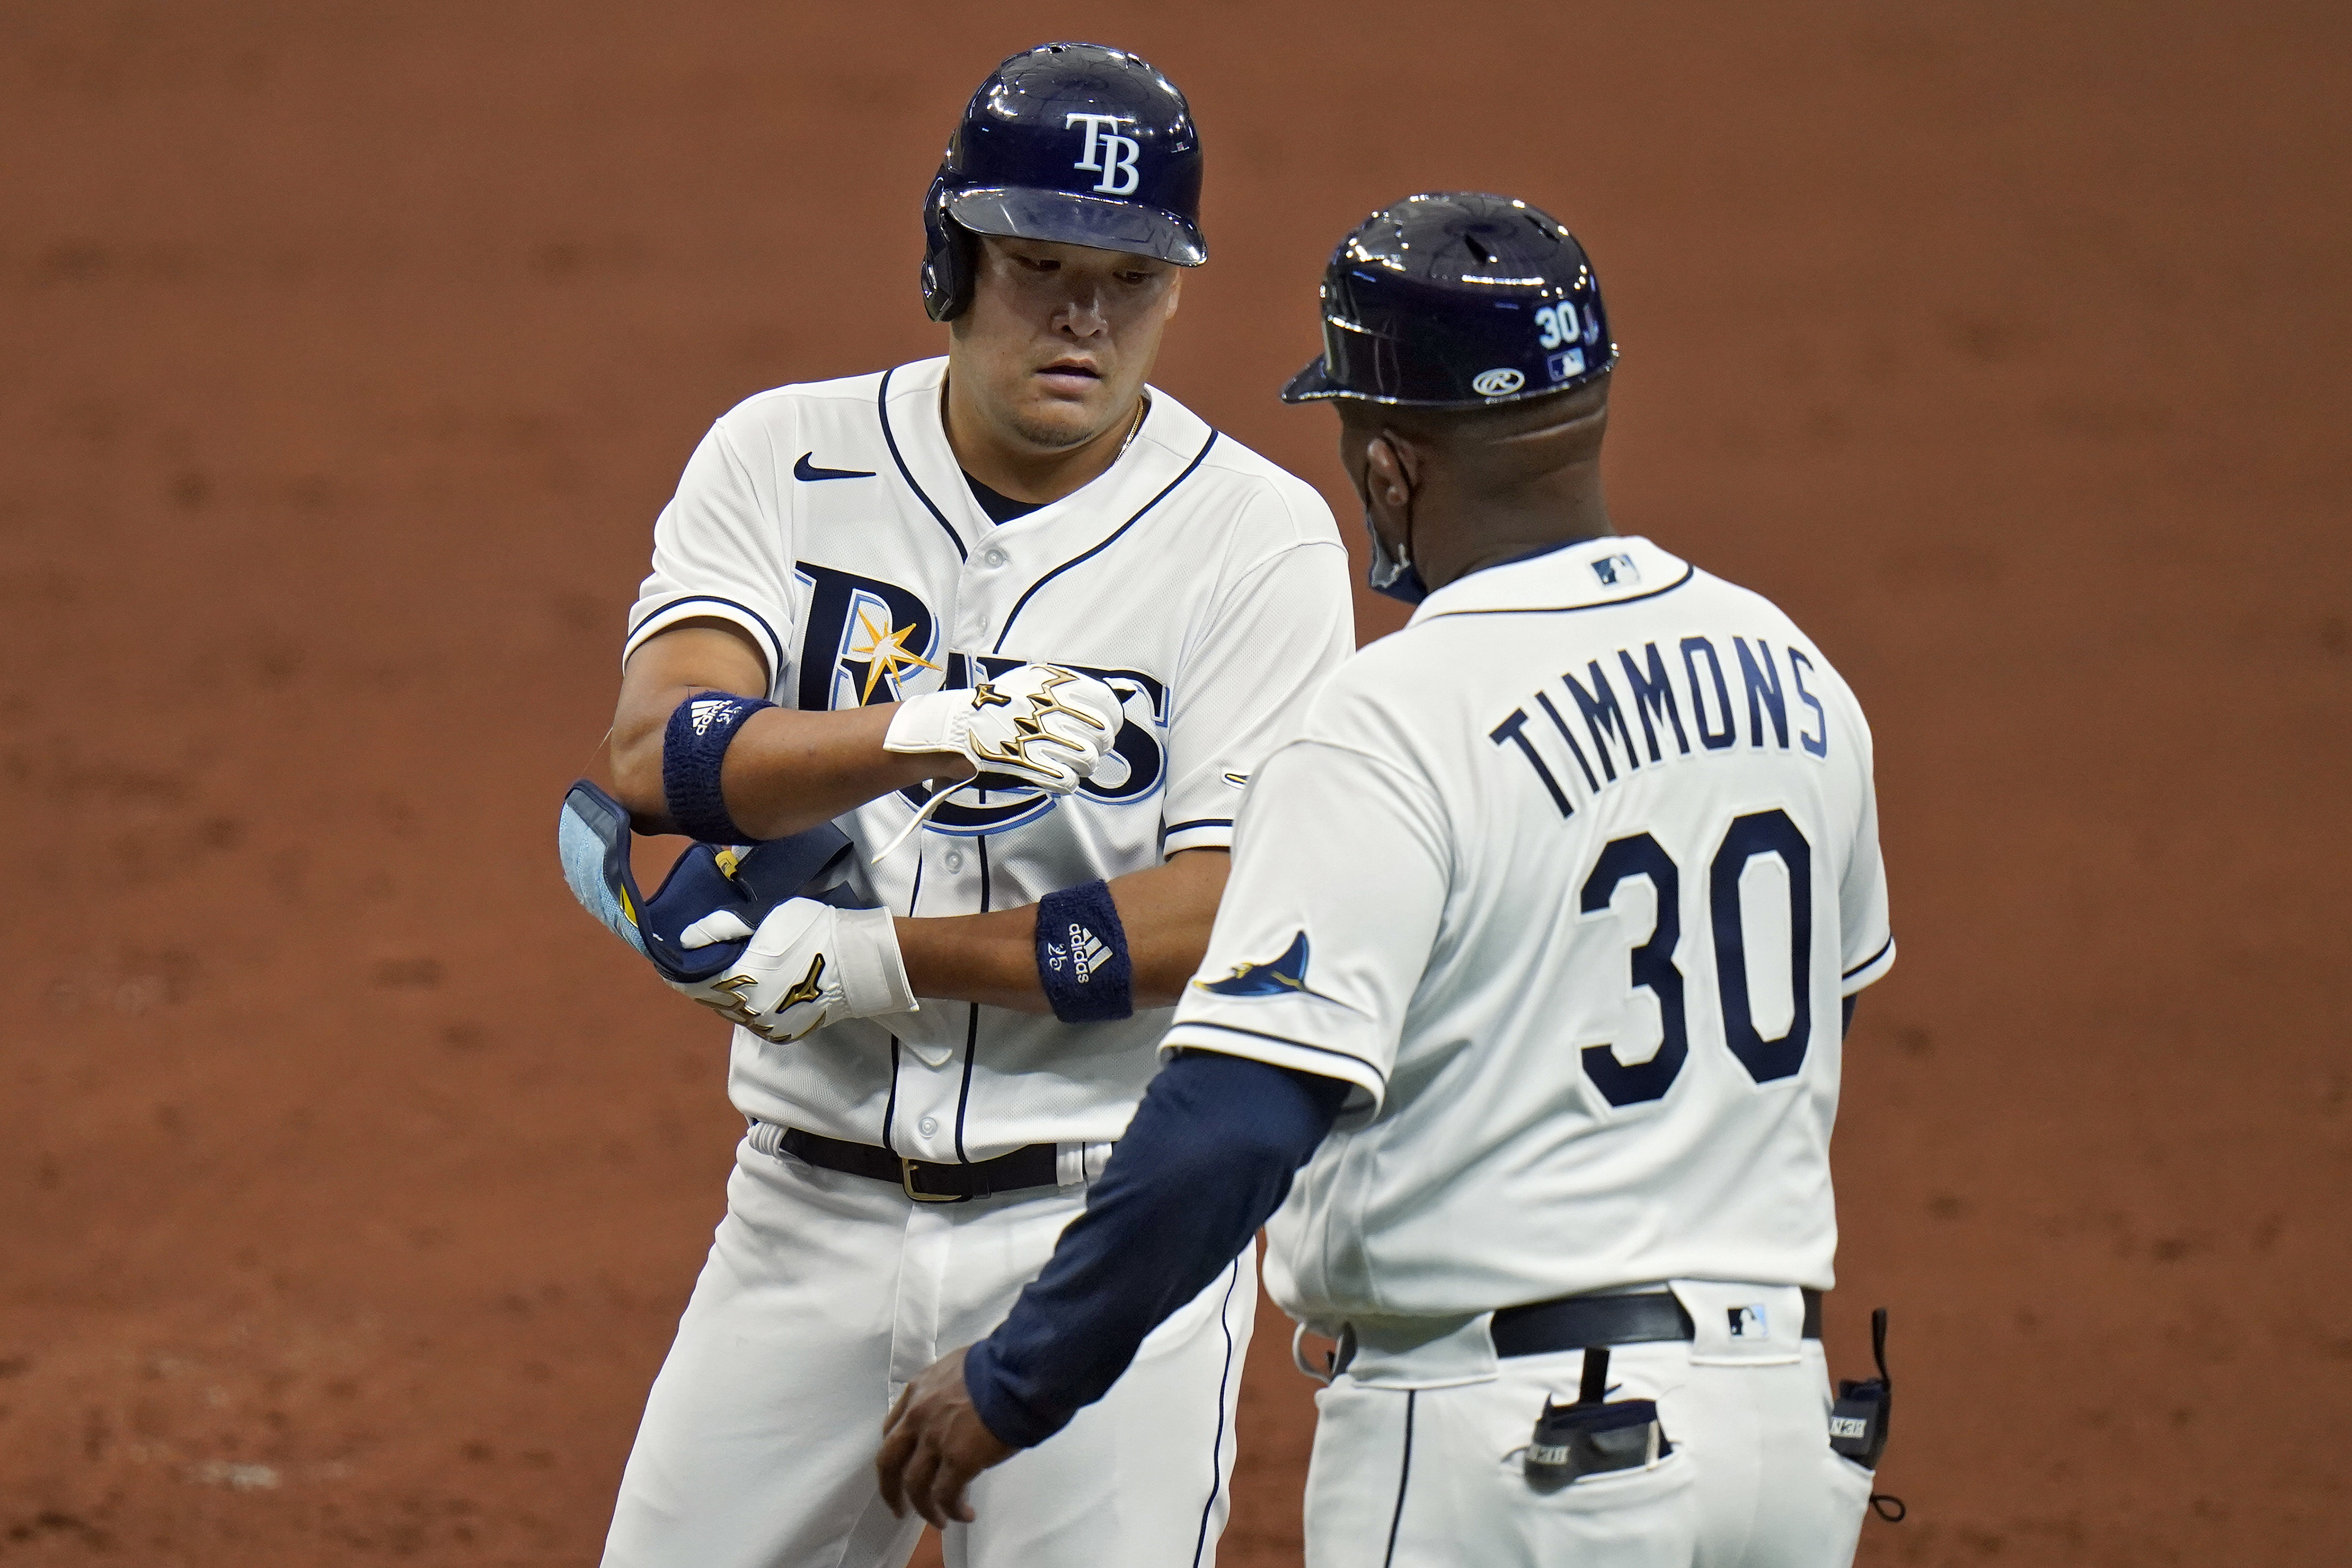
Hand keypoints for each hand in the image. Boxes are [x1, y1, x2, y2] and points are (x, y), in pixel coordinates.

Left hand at [674, 898, 914, 1042]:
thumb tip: (687, 939)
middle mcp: (747, 1012)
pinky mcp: (782, 1034)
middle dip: (701, 980)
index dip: (676, 969)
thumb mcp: (766, 918)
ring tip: (725, 972)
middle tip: (698, 960)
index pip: (690, 980)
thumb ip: (722, 928)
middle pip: (709, 998)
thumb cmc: (812, 932)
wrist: (858, 963)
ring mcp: (766, 1028)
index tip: (668, 958)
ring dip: (724, 994)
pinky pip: (753, 1020)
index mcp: (739, 981)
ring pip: (731, 1012)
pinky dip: (747, 1005)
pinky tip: (753, 988)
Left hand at [875, 1346, 1015, 1527]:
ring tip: (938, 1521)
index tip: (900, 1469)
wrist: (1019, 1374)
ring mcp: (935, 1440)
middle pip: (889, 1461)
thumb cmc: (999, 1366)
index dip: (895, 1454)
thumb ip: (946, 1391)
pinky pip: (945, 1495)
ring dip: (924, 1508)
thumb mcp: (958, 1370)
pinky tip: (964, 1515)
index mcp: (918, 1390)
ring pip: (914, 1485)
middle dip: (890, 1489)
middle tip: (898, 1508)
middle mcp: (918, 1416)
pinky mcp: (957, 1460)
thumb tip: (957, 1411)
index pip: (892, 1428)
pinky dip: (951, 1510)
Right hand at [884, 664, 1123, 794]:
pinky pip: (1068, 781)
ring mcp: (1038, 738)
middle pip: (1100, 737)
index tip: (1105, 727)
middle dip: (1095, 745)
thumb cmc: (997, 705)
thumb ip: (1075, 688)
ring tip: (1066, 762)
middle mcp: (1049, 709)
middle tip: (1082, 746)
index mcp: (1052, 684)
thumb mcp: (1035, 682)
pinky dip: (1065, 781)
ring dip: (1080, 765)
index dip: (1110, 720)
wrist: (955, 727)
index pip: (1105, 703)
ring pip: (1087, 760)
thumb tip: (1122, 692)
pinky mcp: (1028, 765)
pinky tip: (1054, 774)